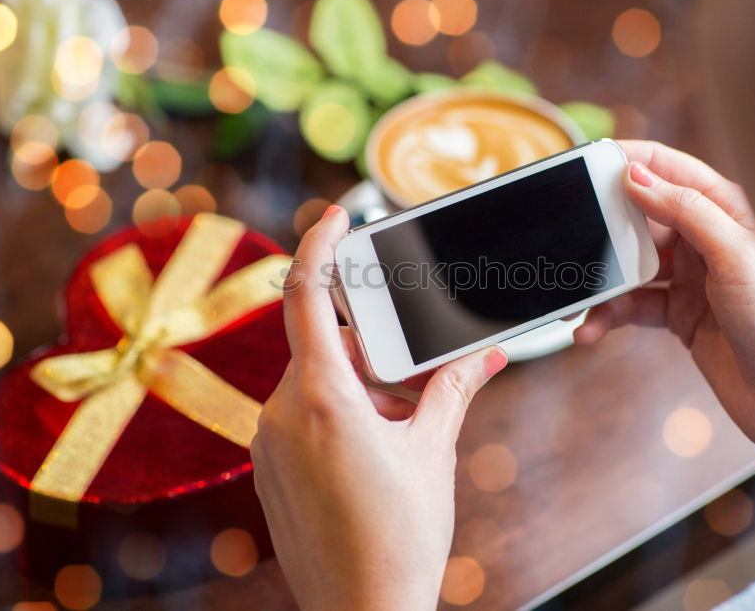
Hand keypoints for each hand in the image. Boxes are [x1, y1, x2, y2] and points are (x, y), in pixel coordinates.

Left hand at [250, 205, 507, 609]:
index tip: (337, 218)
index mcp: (320, 397)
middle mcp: (281, 413)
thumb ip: (453, 389)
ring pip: (314, 382)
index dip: (318, 245)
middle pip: (323, 345)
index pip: (304, 294)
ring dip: (358, 385)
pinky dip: (339, 411)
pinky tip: (377, 446)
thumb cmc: (400, 536)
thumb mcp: (432, 451)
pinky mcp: (270, 469)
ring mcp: (269, 444)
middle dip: (371, 346)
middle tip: (414, 366)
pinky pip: (302, 415)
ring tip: (403, 422)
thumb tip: (485, 353)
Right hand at [575, 141, 754, 524]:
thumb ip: (686, 211)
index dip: (629, 162)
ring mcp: (693, 281)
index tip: (587, 164)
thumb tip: (635, 176)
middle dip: (603, 227)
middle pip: (641, 218)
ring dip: (600, 281)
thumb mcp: (736, 256)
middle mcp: (707, 241)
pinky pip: (633, 306)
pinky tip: (592, 329)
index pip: (669, 170)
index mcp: (727, 212)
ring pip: (631, 266)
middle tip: (569, 239)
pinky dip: (609, 316)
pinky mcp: (681, 318)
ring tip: (575, 299)